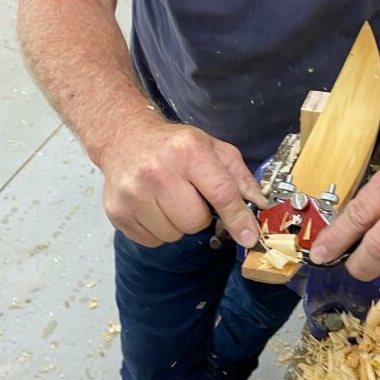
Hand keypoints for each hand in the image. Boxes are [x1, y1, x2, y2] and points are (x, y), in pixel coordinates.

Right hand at [99, 121, 264, 247]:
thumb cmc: (173, 145)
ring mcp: (133, 193)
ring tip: (168, 200)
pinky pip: (152, 240)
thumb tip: (261, 205)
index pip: (221, 193)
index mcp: (187, 151)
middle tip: (189, 197)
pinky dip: (158, 230)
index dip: (238, 219)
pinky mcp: (118, 212)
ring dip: (177, 224)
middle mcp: (157, 171)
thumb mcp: (211, 148)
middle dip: (199, 215)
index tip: (249, 237)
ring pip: (174, 234)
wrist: (125, 138)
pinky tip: (152, 206)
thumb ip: (239, 176)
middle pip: (195, 221)